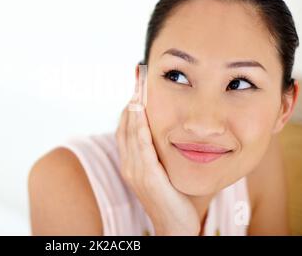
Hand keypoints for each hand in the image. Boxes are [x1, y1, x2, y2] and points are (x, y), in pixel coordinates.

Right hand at [115, 70, 200, 235]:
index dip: (130, 104)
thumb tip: (172, 127)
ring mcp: (135, 171)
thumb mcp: (166, 168)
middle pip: (125, 124)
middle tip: (138, 75)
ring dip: (134, 107)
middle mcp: (129, 164)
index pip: (126, 126)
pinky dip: (140, 127)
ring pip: (130, 132)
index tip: (139, 83)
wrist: (177, 225)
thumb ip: (163, 149)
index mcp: (132, 161)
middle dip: (131, 98)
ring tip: (139, 85)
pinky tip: (142, 111)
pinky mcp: (146, 177)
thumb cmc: (176, 196)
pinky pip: (141, 147)